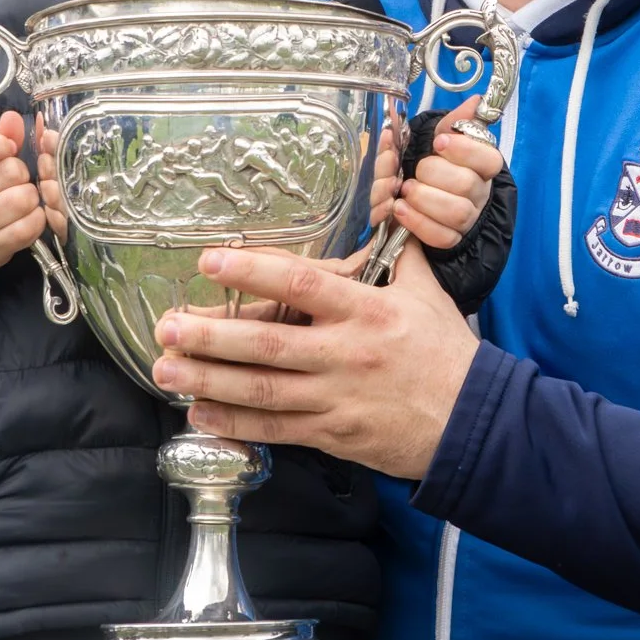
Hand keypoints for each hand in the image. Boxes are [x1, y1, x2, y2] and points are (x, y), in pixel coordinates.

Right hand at [0, 110, 46, 277]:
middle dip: (20, 172)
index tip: (7, 147)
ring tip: (19, 198)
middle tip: (13, 180)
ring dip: (30, 196)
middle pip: (10, 172)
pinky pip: (29, 227)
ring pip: (24, 199)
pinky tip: (25, 217)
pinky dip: (35, 219)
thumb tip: (15, 118)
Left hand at [151, 241, 480, 479]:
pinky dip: (235, 423)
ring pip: (263, 390)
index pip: (302, 284)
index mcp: (367, 311)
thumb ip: (396, 252)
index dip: (253, 271)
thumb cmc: (446, 353)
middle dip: (212, 336)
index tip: (211, 260)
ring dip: (209, 380)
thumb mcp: (424, 292)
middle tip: (167, 326)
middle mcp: (346, 354)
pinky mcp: (332, 434)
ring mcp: (336, 398)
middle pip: (269, 344)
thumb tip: (390, 205)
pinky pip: (276, 428)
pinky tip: (199, 414)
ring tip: (167, 369)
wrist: (473, 423)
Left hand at [394, 96, 503, 250]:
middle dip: (435, 174)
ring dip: (425, 199)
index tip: (439, 142)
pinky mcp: (451, 239)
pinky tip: (400, 209)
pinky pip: (441, 237)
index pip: (488, 159)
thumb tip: (475, 101)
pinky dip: (418, 223)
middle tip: (415, 170)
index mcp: (482, 166)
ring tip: (404, 190)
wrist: (428, 194)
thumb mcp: (444, 137)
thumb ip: (456, 121)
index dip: (464, 150)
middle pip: (467, 186)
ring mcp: (467, 219)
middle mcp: (479, 192)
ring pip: (456, 213)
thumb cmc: (438, 162)